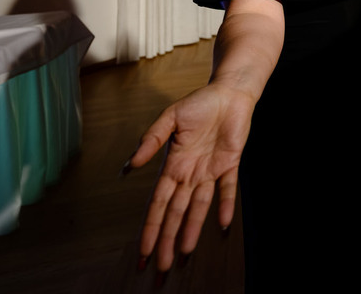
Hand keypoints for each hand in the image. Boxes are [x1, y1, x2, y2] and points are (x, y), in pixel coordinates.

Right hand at [130, 83, 255, 271]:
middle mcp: (189, 174)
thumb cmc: (198, 103)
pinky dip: (225, 206)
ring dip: (191, 231)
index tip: (143, 251)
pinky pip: (228, 189)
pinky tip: (223, 226)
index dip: (150, 228)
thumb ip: (151, 140)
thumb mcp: (169, 118)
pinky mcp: (230, 164)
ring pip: (198, 208)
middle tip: (161, 268)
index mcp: (172, 165)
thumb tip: (130, 165)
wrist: (228, 92)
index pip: (158, 205)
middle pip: (176, 214)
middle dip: (167, 241)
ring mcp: (210, 171)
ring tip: (184, 255)